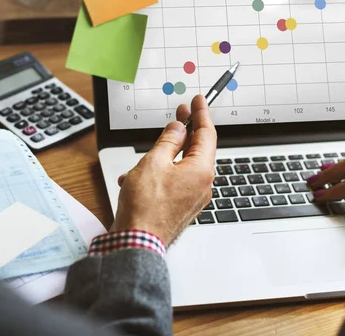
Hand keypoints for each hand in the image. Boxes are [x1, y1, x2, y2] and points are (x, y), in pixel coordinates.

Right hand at [110, 95, 216, 246]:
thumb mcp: (154, 162)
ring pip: (181, 166)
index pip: (207, 134)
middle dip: (185, 131)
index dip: (201, 114)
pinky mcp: (182, 206)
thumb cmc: (145, 207)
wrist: (137, 243)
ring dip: (163, 157)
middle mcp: (202, 184)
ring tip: (144, 158)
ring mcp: (193, 197)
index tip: (198, 101)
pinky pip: (174, 181)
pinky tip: (138, 178)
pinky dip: (159, 174)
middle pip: (197, 149)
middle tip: (180, 113)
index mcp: (201, 170)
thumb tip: (178, 128)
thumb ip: (168, 141)